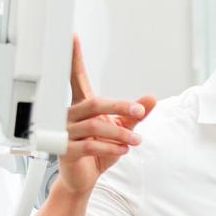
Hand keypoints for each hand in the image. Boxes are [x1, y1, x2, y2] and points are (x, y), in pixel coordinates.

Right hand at [58, 35, 156, 194]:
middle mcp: (70, 115)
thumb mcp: (123, 130)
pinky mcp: (64, 150)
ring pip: (94, 125)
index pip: (76, 78)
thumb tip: (150, 99)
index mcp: (82, 106)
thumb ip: (135, 114)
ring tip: (136, 140)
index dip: (74, 59)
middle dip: (120, 107)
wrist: (84, 178)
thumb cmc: (99, 149)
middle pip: (95, 103)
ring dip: (119, 133)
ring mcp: (64, 132)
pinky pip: (88, 145)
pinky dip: (109, 147)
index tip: (72, 38)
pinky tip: (122, 150)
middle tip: (139, 113)